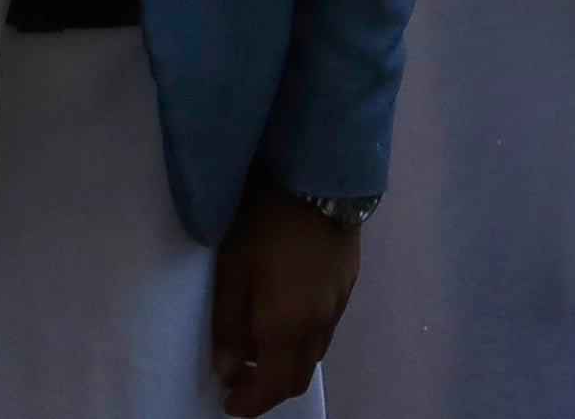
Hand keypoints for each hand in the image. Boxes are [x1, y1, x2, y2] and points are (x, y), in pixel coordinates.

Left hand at [208, 188, 359, 416]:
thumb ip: (228, 322)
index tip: (231, 405)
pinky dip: (301, 339)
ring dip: (285, 361)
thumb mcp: (232, 268)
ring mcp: (337, 306)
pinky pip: (323, 330)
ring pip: (312, 354)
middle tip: (238, 376)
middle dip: (267, 387)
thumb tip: (227, 366)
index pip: (273, 385)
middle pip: (296, 376)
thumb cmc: (264, 221)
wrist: (318, 178)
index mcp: (287, 325)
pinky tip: (282, 316)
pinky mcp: (346, 286)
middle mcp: (318, 325)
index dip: (251, 402)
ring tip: (255, 344)